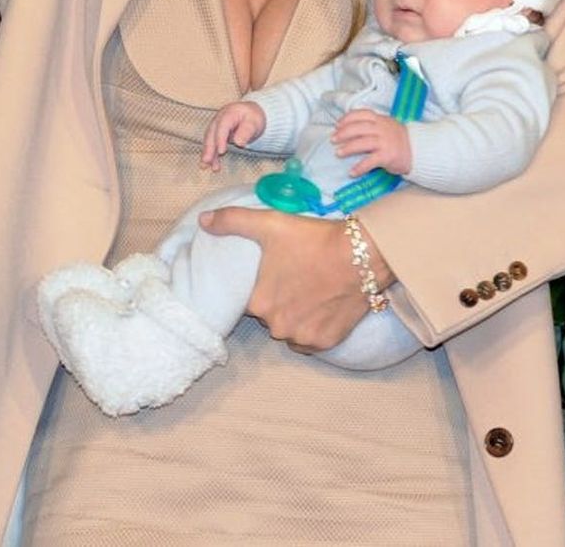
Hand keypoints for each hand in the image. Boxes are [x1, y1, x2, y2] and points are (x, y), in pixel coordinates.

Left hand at [198, 206, 392, 351]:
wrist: (361, 255)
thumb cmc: (313, 239)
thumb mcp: (270, 223)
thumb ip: (233, 221)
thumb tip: (203, 221)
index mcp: (258, 303)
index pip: (249, 300)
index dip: (261, 285)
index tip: (275, 272)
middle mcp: (277, 326)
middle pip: (270, 315)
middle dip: (278, 300)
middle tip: (295, 276)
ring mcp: (302, 337)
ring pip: (289, 328)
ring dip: (294, 315)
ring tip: (309, 290)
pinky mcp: (325, 343)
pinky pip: (308, 340)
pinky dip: (311, 327)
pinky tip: (320, 307)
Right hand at [201, 100, 265, 170]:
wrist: (251, 113)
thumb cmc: (253, 117)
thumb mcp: (254, 122)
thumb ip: (247, 131)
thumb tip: (239, 142)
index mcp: (230, 113)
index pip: (223, 126)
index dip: (220, 139)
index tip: (221, 152)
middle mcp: (220, 118)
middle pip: (212, 133)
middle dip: (209, 147)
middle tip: (207, 160)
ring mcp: (216, 125)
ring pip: (209, 139)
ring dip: (208, 152)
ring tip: (205, 165)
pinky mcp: (216, 132)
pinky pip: (211, 143)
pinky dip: (211, 153)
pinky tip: (210, 163)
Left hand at [331, 109, 411, 176]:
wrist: (419, 151)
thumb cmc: (399, 139)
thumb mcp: (387, 126)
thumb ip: (372, 125)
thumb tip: (350, 128)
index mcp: (380, 119)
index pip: (361, 114)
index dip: (347, 119)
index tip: (338, 125)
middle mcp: (382, 129)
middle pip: (358, 128)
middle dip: (343, 133)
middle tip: (333, 139)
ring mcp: (385, 142)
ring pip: (361, 143)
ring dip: (347, 148)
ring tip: (338, 153)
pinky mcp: (387, 156)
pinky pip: (370, 161)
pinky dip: (359, 167)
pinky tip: (352, 172)